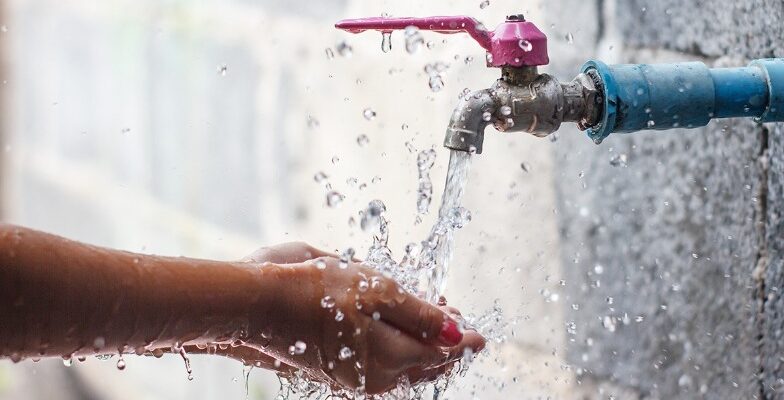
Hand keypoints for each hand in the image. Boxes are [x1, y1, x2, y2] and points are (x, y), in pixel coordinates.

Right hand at [253, 255, 484, 393]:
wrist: (262, 308)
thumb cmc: (319, 293)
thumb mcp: (379, 293)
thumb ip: (420, 315)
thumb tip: (454, 332)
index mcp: (393, 357)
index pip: (442, 351)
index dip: (463, 340)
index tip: (481, 335)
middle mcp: (378, 376)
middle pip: (425, 365)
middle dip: (446, 346)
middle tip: (463, 330)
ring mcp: (357, 378)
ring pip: (405, 368)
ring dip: (424, 349)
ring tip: (436, 330)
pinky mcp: (339, 372)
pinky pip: (383, 367)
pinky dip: (399, 352)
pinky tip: (398, 337)